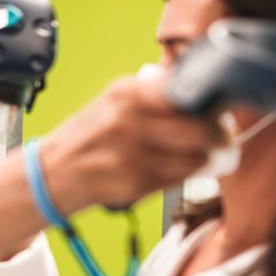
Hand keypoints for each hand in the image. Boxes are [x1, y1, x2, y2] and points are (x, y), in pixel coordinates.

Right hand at [42, 73, 223, 212]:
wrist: (53, 172)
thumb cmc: (91, 134)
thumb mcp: (115, 101)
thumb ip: (155, 94)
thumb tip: (203, 92)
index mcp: (127, 92)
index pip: (187, 92)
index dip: (211, 103)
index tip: (220, 107)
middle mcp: (128, 120)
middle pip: (199, 129)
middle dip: (219, 136)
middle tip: (223, 137)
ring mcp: (131, 154)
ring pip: (194, 158)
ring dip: (205, 159)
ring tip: (202, 155)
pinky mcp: (134, 183)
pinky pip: (178, 179)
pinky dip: (184, 176)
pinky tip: (177, 170)